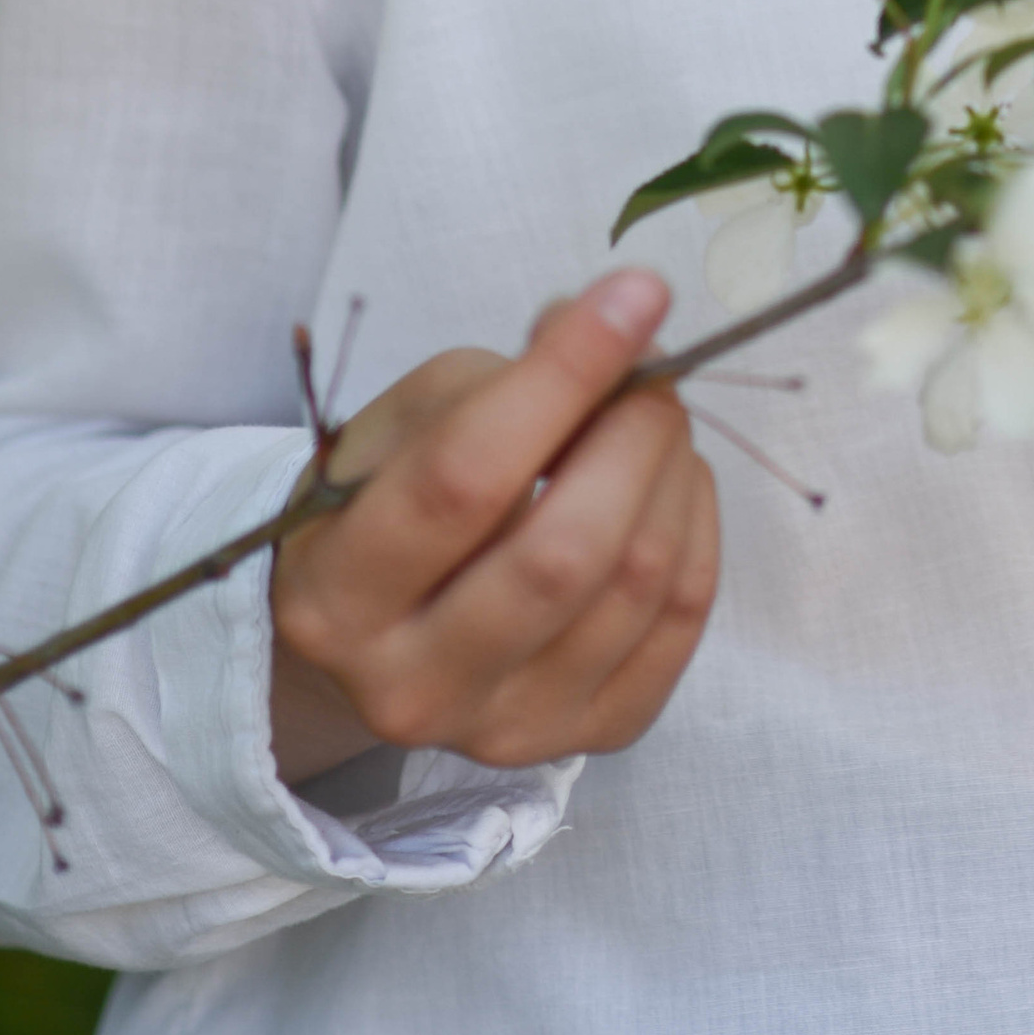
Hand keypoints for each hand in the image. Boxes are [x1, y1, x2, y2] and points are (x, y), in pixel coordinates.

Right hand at [269, 270, 719, 785]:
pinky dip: (695, 531)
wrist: (379, 632)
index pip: (464, 477)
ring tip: (655, 423)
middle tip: (652, 373)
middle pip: (564, 551)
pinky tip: (670, 486)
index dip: (563, 376)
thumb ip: (503, 378)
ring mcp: (500, 730)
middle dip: (636, 432)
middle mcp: (410, 686)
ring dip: (673, 472)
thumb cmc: (391, 499)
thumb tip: (621, 331)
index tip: (636, 294)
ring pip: (636, 586)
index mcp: (338, 595)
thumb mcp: (408, 421)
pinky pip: (679, 625)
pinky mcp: (582, 740)